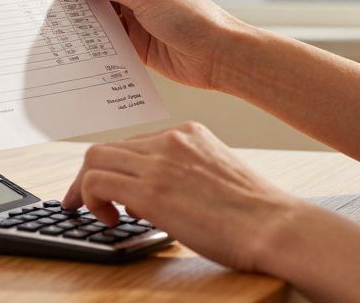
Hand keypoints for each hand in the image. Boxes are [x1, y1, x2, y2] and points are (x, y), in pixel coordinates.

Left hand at [62, 122, 304, 272]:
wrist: (275, 226)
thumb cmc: (255, 213)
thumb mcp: (215, 176)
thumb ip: (181, 175)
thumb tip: (145, 197)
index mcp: (188, 134)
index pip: (133, 143)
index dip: (116, 168)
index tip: (109, 190)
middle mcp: (170, 140)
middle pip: (106, 148)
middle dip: (89, 176)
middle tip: (84, 201)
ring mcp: (158, 162)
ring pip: (94, 159)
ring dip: (85, 188)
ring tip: (94, 212)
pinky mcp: (150, 190)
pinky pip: (95, 182)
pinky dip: (90, 199)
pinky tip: (108, 219)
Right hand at [66, 0, 252, 90]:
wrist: (218, 56)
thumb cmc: (191, 16)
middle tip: (45, 4)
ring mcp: (135, 19)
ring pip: (100, 18)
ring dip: (83, 23)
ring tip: (53, 26)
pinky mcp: (135, 44)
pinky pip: (108, 41)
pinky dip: (94, 43)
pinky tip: (75, 47)